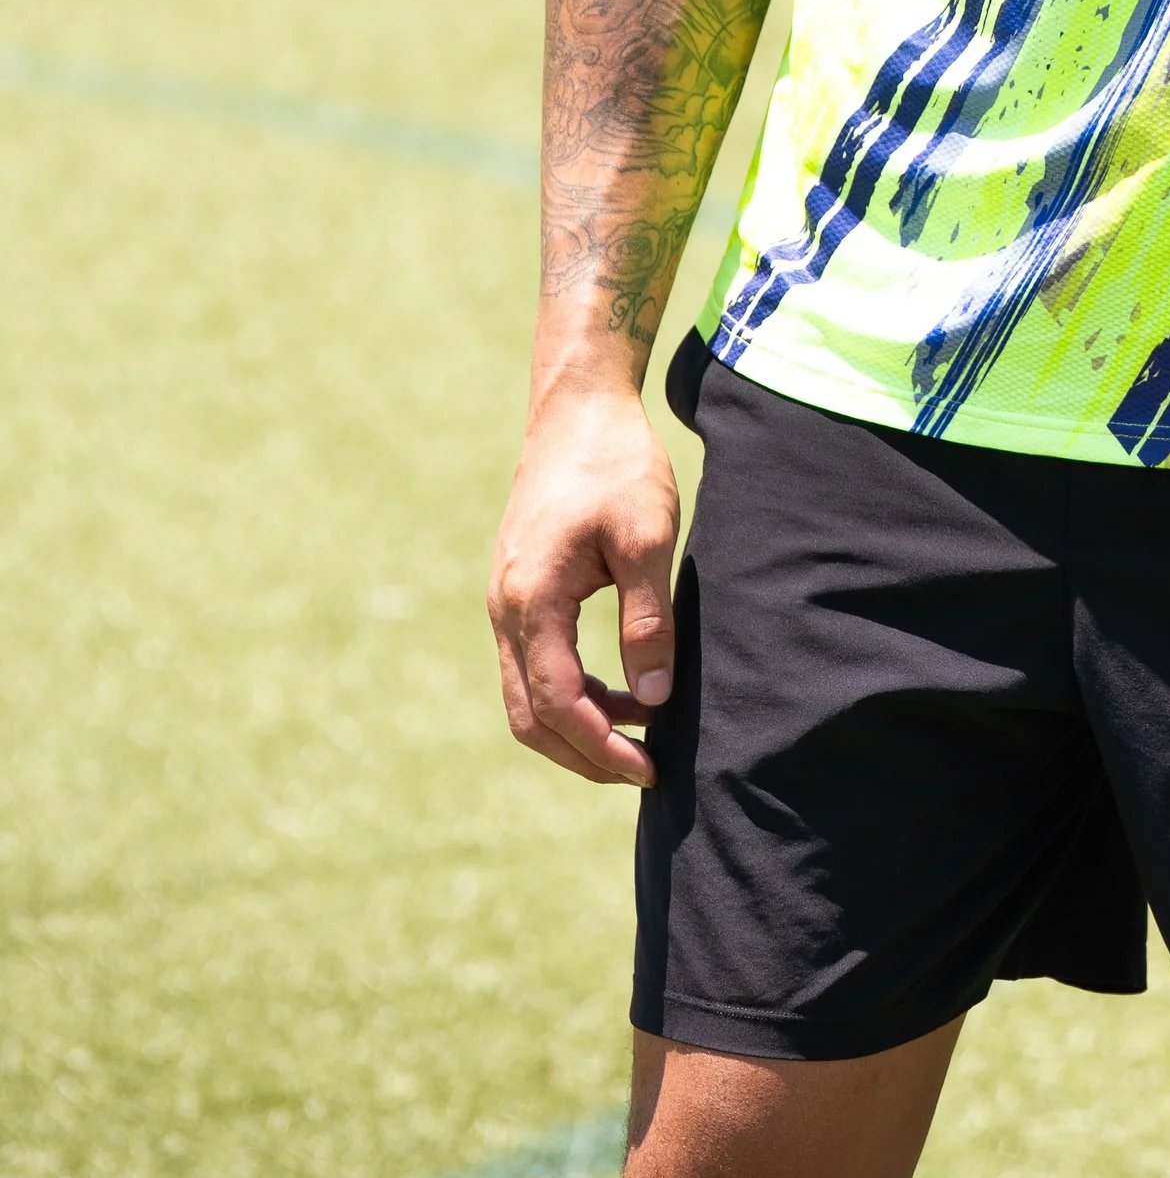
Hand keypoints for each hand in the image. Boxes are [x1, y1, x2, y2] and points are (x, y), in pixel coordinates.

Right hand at [489, 378, 681, 786]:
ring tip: (643, 731)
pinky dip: (573, 692)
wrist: (577, 407)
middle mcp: (506, 609)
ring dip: (579, 725)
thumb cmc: (616, 462)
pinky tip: (623, 690)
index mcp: (532, 600)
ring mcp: (506, 601)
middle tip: (644, 770)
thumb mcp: (646, 537)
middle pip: (531, 717)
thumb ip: (647, 620)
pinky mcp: (519, 591)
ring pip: (527, 696)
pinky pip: (534, 665)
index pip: (558, 703)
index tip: (650, 768)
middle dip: (585, 754)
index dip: (602, 748)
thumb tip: (655, 697)